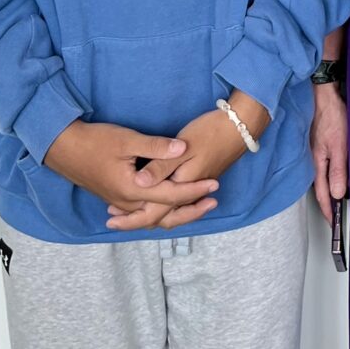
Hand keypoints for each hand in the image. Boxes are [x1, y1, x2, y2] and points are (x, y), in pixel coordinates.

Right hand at [44, 120, 219, 228]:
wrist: (63, 148)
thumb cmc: (95, 141)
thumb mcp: (127, 140)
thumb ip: (157, 147)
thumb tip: (183, 148)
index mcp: (132, 190)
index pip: (171, 195)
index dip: (195, 190)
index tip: (215, 183)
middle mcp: (127, 202)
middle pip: (164, 214)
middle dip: (190, 209)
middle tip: (213, 202)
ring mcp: (119, 202)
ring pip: (152, 216)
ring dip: (175, 211)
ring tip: (196, 204)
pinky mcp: (115, 197)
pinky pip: (142, 212)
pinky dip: (159, 210)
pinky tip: (167, 204)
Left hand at [105, 91, 269, 231]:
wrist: (239, 126)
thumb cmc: (210, 132)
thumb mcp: (183, 146)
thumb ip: (160, 166)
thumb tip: (139, 184)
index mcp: (181, 185)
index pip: (153, 211)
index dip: (130, 217)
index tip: (110, 219)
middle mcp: (188, 191)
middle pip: (161, 216)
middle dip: (137, 221)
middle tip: (112, 222)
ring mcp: (196, 186)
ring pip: (170, 210)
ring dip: (149, 213)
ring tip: (127, 212)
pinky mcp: (200, 178)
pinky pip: (177, 201)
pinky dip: (162, 204)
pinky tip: (153, 196)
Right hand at [311, 81, 347, 221]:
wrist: (323, 95)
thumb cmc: (331, 116)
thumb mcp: (340, 145)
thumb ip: (338, 170)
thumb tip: (337, 194)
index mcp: (317, 163)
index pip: (322, 194)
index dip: (329, 211)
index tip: (335, 224)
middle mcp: (313, 160)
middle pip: (320, 188)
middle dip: (328, 204)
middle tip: (338, 217)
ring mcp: (314, 153)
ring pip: (321, 178)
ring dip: (329, 190)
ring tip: (339, 201)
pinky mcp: (317, 145)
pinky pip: (323, 166)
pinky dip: (329, 176)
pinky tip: (336, 176)